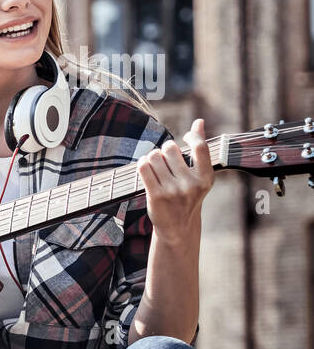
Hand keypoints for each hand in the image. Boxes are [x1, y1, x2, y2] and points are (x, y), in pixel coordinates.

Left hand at [137, 118, 213, 243]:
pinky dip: (142, 163)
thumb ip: (199, 149)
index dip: (191, 135)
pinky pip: (144, 168)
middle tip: (164, 158)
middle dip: (165, 149)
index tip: (184, 137)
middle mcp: (191, 184)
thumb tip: (199, 121)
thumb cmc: (188, 196)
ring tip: (154, 164)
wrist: (177, 227)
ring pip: (154, 156)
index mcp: (206, 178)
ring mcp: (173, 191)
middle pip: (170, 149)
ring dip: (151, 157)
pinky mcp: (156, 196)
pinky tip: (145, 166)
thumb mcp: (199, 176)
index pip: (201, 147)